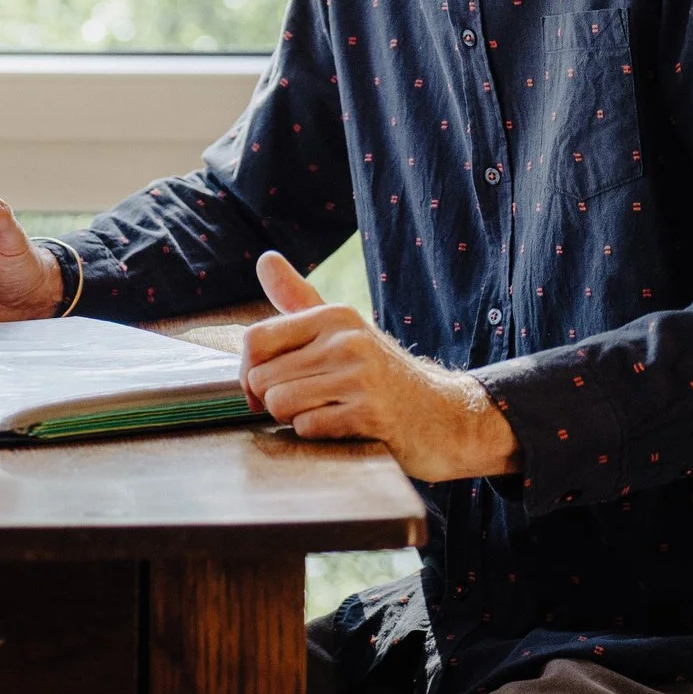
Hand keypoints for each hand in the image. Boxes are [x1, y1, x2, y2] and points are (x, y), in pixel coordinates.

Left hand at [241, 251, 521, 482]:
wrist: (444, 416)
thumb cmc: (380, 374)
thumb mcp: (342, 330)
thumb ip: (298, 299)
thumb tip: (264, 258)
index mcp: (333, 316)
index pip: (255, 338)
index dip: (248, 370)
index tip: (261, 388)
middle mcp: (346, 339)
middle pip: (262, 377)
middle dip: (272, 401)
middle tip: (306, 404)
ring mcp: (360, 376)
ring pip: (280, 403)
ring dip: (293, 418)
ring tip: (325, 412)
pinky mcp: (371, 414)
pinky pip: (308, 427)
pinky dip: (317, 434)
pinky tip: (343, 428)